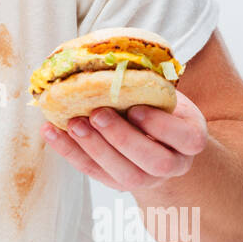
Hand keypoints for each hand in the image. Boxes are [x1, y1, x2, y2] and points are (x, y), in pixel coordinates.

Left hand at [40, 88, 207, 191]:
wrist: (155, 137)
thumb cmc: (157, 104)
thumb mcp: (163, 92)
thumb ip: (148, 82)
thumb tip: (109, 57)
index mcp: (191, 139)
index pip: (186, 138)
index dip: (160, 126)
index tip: (135, 108)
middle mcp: (175, 165)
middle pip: (156, 163)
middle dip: (123, 139)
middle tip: (97, 114)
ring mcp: (148, 179)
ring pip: (126, 176)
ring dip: (95, 149)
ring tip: (72, 124)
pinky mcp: (119, 184)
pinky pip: (95, 173)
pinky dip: (71, 153)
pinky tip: (51, 132)